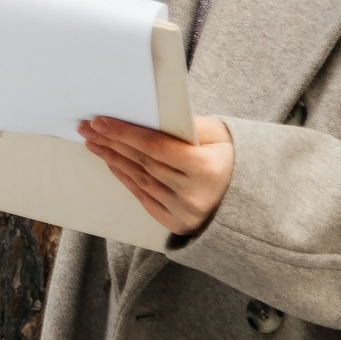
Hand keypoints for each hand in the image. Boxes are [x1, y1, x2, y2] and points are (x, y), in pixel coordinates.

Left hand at [81, 115, 234, 235]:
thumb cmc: (234, 160)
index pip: (155, 147)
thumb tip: (151, 116)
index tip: (100, 121)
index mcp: (205, 169)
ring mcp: (183, 212)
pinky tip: (111, 162)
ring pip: (138, 179)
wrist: (253, 201)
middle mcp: (192, 194)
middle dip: (111, 142)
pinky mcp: (176, 223)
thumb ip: (188, 126)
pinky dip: (125, 177)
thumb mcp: (220, 136)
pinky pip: (143, 196)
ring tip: (94, 142)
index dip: (124, 133)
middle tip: (87, 128)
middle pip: (142, 162)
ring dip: (112, 159)